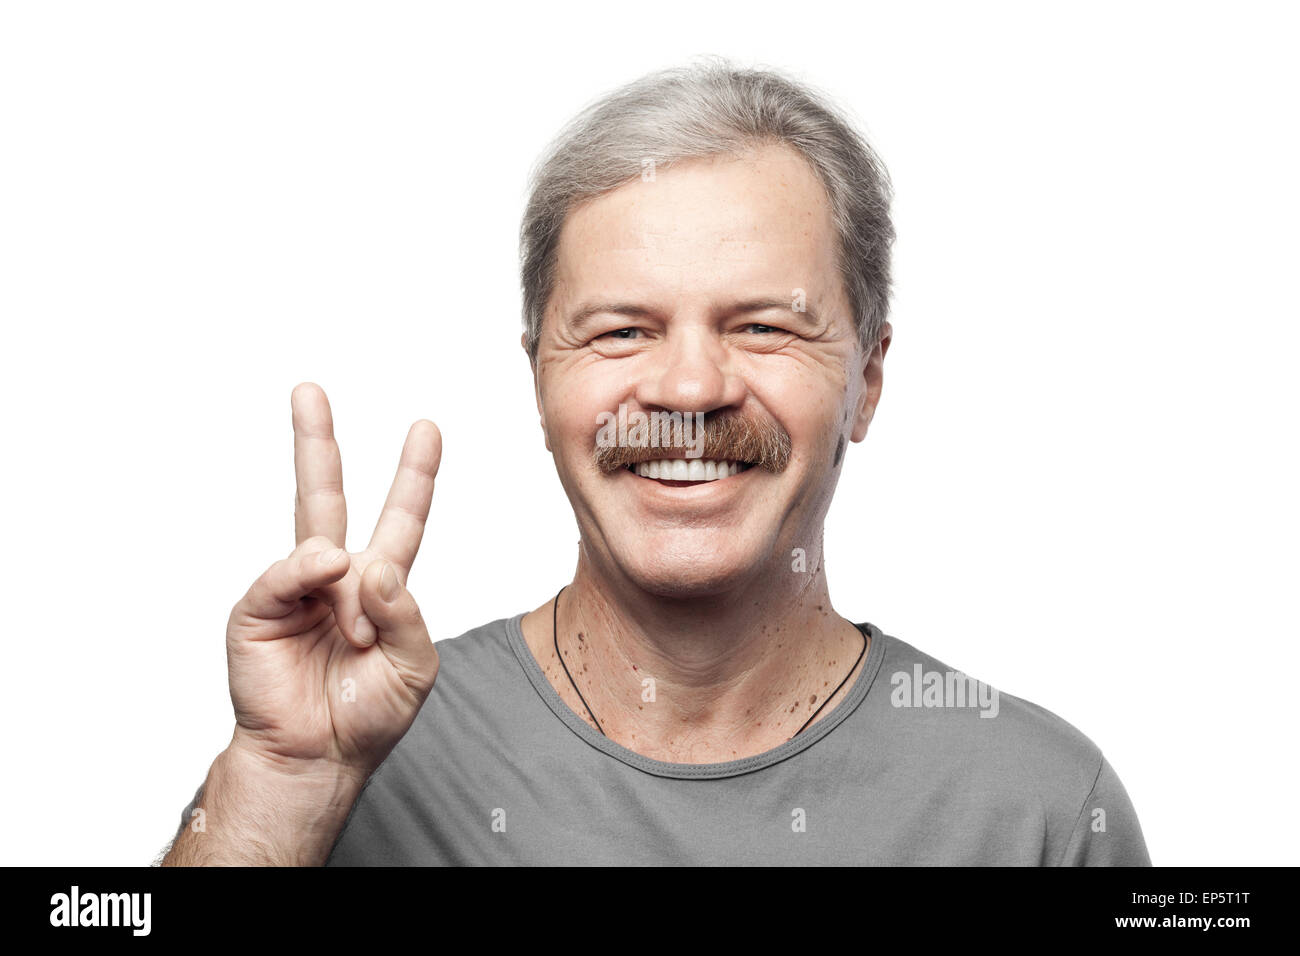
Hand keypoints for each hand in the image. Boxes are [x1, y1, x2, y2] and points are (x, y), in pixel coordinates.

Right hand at [225, 382, 441, 779]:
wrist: (317, 760)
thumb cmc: (369, 714)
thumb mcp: (414, 664)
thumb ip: (405, 611)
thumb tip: (366, 564)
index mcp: (379, 585)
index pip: (401, 517)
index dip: (414, 475)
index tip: (426, 429)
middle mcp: (334, 577)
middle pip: (325, 495)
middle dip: (316, 441)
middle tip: (308, 390)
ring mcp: (293, 589)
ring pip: (309, 534)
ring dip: (344, 576)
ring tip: (354, 634)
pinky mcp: (257, 609)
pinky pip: (283, 575)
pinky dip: (305, 578)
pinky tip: (322, 584)